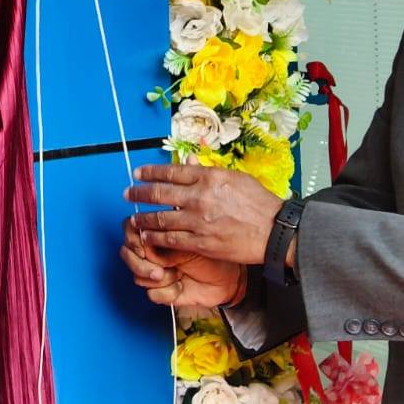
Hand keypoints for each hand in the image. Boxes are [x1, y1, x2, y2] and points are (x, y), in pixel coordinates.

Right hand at [120, 217, 246, 307]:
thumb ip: (167, 235)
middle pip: (127, 254)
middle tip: (159, 270)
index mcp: (157, 233)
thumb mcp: (191, 238)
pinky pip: (152, 294)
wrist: (230, 279)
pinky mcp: (162, 291)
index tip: (143, 245)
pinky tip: (181, 286)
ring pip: (137, 276)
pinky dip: (168, 292)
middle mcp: (152, 252)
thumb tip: (146, 237)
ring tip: (176, 275)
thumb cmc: (215, 253)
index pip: (130, 229)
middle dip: (141, 264)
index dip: (133, 238)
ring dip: (158, 278)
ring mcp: (156, 271)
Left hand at [125, 162, 285, 264]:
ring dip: (144, 218)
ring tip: (134, 219)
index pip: (170, 172)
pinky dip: (156, 238)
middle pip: (159, 193)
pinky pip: (171, 240)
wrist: (276, 232)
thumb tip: (190, 161)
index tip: (137, 173)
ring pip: (161, 219)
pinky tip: (147, 237)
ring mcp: (199, 221)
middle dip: (139, 193)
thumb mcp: (235, 178)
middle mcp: (200, 197)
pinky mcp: (201, 242)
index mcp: (208, 177)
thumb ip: (209, 171)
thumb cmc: (260, 203)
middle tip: (127, 194)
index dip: (150, 172)